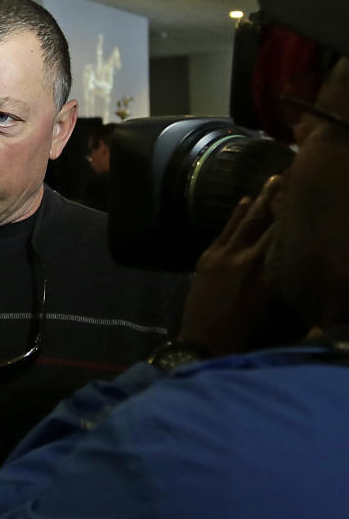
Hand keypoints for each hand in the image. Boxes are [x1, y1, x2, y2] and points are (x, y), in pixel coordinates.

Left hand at [180, 175, 307, 355]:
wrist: (206, 348)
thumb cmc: (256, 340)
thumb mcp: (292, 319)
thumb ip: (302, 289)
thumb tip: (313, 269)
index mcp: (275, 271)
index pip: (289, 231)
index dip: (298, 210)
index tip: (310, 191)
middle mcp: (251, 256)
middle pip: (270, 218)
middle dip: (283, 196)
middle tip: (295, 172)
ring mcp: (226, 255)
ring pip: (247, 220)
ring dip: (261, 198)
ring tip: (274, 178)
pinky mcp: (208, 258)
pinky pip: (225, 230)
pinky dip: (236, 214)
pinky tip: (245, 200)